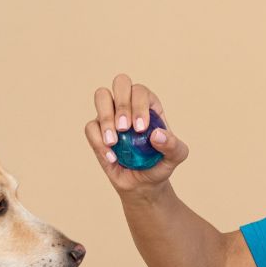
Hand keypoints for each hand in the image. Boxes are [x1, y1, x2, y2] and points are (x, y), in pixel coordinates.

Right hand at [85, 74, 188, 195]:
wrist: (142, 183)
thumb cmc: (159, 164)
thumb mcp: (175, 157)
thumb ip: (173, 146)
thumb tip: (157, 135)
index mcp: (149, 104)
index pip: (141, 91)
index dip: (138, 105)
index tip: (140, 129)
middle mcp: (129, 104)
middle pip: (121, 82)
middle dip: (121, 104)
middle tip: (125, 128)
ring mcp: (111, 115)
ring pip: (101, 96)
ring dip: (106, 117)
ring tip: (113, 141)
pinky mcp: (97, 131)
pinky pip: (91, 126)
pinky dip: (98, 141)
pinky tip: (112, 157)